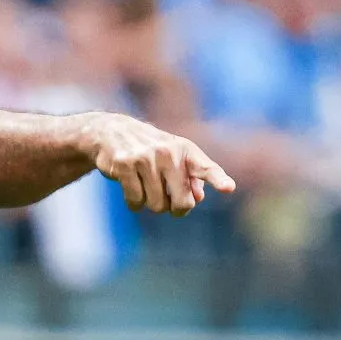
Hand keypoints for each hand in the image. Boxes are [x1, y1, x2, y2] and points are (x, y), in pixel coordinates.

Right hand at [81, 112, 235, 215]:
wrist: (111, 131)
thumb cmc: (150, 149)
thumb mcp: (174, 157)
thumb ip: (191, 178)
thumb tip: (197, 198)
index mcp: (185, 150)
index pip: (206, 168)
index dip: (218, 179)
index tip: (228, 188)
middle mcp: (168, 152)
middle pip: (181, 202)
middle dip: (174, 208)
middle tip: (167, 202)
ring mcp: (145, 158)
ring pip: (156, 205)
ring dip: (150, 204)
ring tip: (145, 188)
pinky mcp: (124, 165)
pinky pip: (135, 201)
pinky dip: (134, 203)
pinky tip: (131, 190)